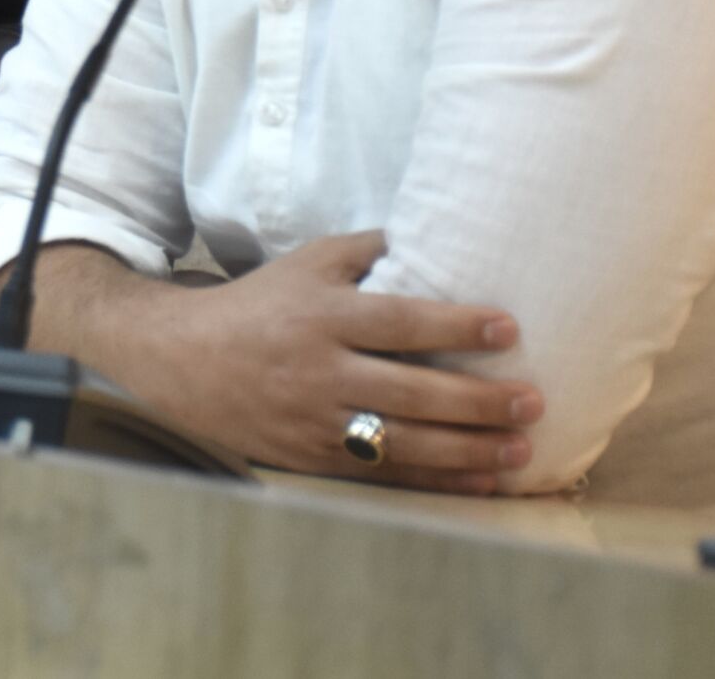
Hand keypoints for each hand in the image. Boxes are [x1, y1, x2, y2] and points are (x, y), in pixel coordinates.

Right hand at [134, 231, 542, 493]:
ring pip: (403, 441)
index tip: (508, 328)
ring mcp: (314, 419)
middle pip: (411, 390)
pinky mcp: (311, 456)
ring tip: (520, 447)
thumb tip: (432, 233)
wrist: (181, 359)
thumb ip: (365, 251)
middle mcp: (319, 369)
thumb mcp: (304, 263)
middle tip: (532, 399)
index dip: (456, 326)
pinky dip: (436, 480)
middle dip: (478, 399)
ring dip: (468, 449)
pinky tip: (480, 481)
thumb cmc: (258, 305)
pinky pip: (385, 474)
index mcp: (321, 315)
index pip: (400, 322)